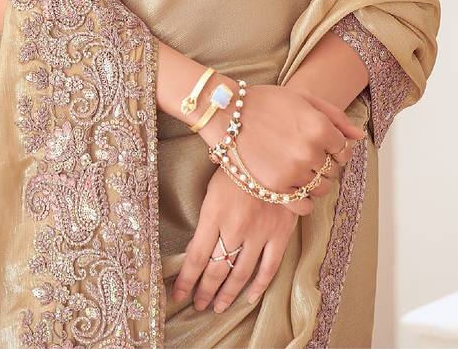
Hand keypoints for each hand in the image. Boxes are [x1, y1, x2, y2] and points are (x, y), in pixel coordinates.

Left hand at [171, 164, 300, 312]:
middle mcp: (235, 228)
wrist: (271, 151)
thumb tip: (197, 247)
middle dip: (204, 291)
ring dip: (226, 294)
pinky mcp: (280, 233)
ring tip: (217, 306)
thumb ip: (207, 218)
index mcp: (213, 214)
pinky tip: (248, 298)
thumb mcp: (213, 188)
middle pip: (216, 269)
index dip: (186, 280)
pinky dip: (258, 286)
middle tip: (197, 305)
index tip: (177, 295)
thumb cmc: (237, 163)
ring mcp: (259, 233)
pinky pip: (269, 267)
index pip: (195, 257)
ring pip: (240, 274)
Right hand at [196, 80, 365, 214]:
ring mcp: (292, 172)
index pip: (344, 149)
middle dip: (326, 163)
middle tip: (308, 154)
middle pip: (334, 170)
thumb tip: (358, 137)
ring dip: (316, 181)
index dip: (336, 147)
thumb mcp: (303, 98)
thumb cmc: (266, 102)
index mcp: (319, 127)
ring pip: (321, 189)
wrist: (227, 114)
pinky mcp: (275, 189)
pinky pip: (304, 206)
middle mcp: (309, 152)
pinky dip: (304, 201)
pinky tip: (295, 187)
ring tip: (299, 168)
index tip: (323, 144)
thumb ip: (335, 116)